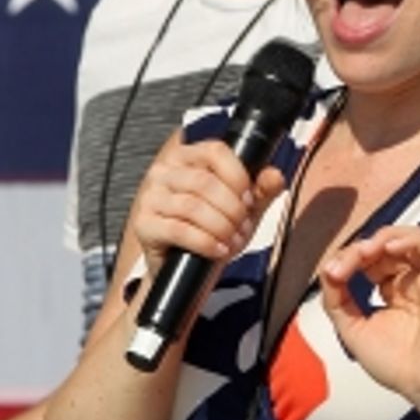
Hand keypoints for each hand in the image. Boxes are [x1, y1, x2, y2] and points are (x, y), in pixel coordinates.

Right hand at [128, 140, 285, 279]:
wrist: (186, 268)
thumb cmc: (211, 230)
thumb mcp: (242, 209)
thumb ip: (261, 191)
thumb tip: (275, 176)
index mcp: (187, 157)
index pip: (215, 152)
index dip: (238, 177)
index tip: (248, 200)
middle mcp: (164, 172)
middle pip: (205, 182)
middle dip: (232, 209)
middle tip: (242, 227)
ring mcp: (150, 197)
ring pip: (193, 206)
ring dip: (220, 227)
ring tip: (231, 240)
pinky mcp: (144, 224)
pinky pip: (179, 230)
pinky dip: (205, 242)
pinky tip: (217, 250)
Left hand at [319, 226, 419, 419]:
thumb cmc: (395, 365)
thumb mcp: (352, 330)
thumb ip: (337, 301)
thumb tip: (327, 271)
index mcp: (390, 292)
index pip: (368, 260)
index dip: (348, 259)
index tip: (332, 274)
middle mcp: (409, 282)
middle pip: (385, 246)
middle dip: (360, 248)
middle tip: (345, 264)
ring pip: (410, 238)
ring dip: (385, 237)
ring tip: (366, 251)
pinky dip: (411, 240)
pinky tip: (389, 249)